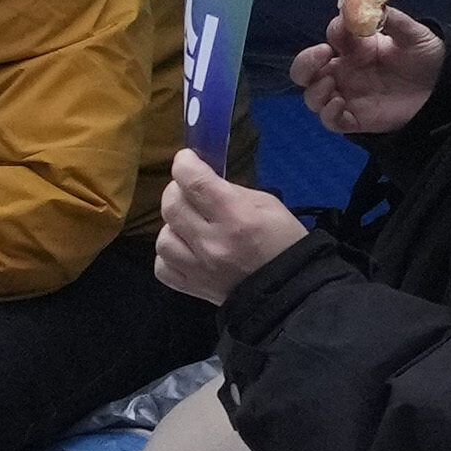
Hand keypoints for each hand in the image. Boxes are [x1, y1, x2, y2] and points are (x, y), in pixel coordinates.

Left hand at [155, 153, 311, 302]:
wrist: (288, 290)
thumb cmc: (283, 241)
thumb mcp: (268, 205)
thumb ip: (232, 191)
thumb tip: (205, 181)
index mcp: (236, 216)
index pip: (194, 182)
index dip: (184, 164)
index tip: (186, 159)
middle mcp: (211, 241)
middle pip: (172, 205)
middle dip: (176, 190)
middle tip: (189, 190)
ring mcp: (197, 267)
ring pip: (163, 236)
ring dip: (173, 225)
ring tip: (188, 224)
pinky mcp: (190, 287)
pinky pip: (162, 265)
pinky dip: (170, 254)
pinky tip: (185, 249)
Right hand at [289, 0, 446, 146]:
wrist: (444, 87)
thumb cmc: (425, 57)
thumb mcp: (413, 34)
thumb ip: (393, 20)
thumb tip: (373, 4)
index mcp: (355, 47)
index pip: (332, 36)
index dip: (334, 31)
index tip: (342, 30)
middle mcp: (345, 71)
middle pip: (306, 70)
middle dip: (305, 62)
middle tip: (322, 54)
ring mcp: (348, 95)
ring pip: (313, 97)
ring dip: (314, 90)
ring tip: (331, 83)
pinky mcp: (357, 118)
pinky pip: (332, 122)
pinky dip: (328, 115)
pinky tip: (339, 104)